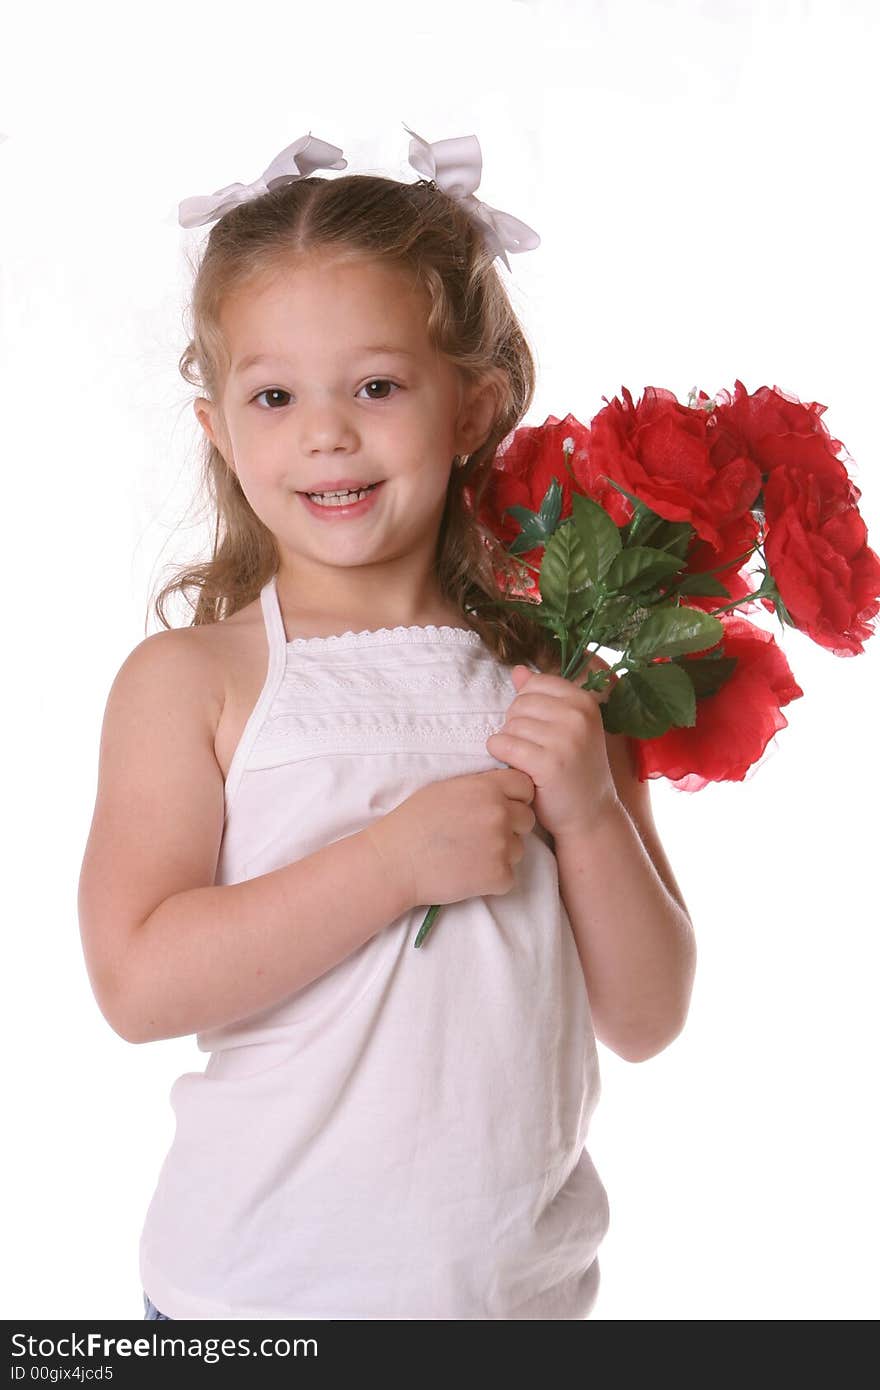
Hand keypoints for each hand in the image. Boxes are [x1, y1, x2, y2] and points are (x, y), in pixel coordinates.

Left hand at [486, 663, 620, 840]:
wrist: (591, 814)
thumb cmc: (574, 768)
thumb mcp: (567, 727)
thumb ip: (542, 696)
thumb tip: (518, 670)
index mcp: (584, 701)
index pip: (534, 684)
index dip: (527, 706)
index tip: (539, 729)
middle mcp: (578, 716)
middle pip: (519, 704)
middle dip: (516, 726)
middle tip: (533, 749)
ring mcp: (565, 739)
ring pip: (509, 725)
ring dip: (510, 744)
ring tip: (528, 761)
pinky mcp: (548, 763)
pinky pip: (503, 745)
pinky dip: (501, 756)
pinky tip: (517, 768)